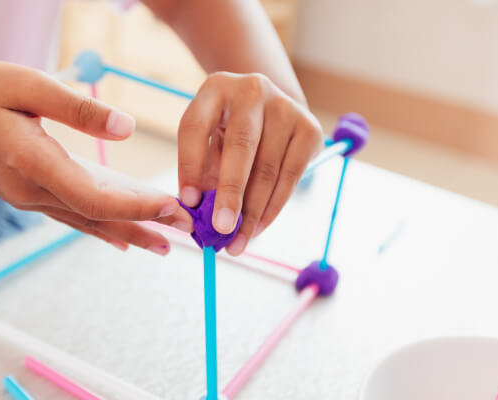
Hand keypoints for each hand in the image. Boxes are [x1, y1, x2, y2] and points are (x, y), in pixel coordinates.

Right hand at [0, 59, 191, 254]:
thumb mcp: (25, 84)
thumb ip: (76, 108)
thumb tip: (126, 128)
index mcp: (32, 161)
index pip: (93, 197)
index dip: (134, 206)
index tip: (171, 207)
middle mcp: (30, 189)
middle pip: (96, 216)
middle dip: (143, 224)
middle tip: (186, 233)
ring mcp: (27, 197)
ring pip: (85, 221)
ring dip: (127, 232)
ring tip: (165, 243)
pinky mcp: (28, 194)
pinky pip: (71, 217)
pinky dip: (101, 227)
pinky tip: (122, 239)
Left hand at [177, 72, 322, 255]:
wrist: (270, 108)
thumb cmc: (228, 131)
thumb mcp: (208, 140)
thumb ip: (201, 172)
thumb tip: (198, 217)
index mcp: (215, 89)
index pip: (196, 127)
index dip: (190, 165)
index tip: (188, 202)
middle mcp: (252, 90)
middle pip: (240, 146)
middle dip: (229, 193)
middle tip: (220, 229)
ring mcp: (285, 107)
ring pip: (267, 168)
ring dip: (252, 212)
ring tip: (237, 242)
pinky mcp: (309, 128)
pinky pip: (291, 176)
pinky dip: (273, 208)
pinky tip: (258, 228)